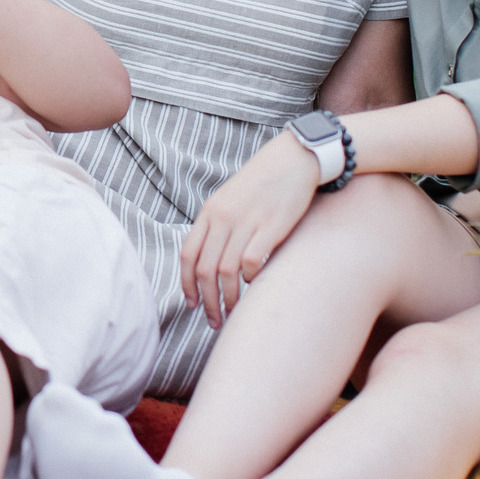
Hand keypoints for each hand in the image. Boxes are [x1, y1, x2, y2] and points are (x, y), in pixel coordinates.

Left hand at [179, 133, 318, 327]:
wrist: (293, 158)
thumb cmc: (262, 183)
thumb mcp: (229, 199)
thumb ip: (217, 226)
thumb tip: (208, 261)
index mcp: (210, 212)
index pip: (188, 255)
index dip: (186, 285)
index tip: (192, 305)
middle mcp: (223, 218)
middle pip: (205, 269)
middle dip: (207, 301)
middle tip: (214, 320)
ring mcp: (246, 222)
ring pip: (226, 271)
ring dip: (228, 297)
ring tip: (232, 311)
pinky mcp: (271, 226)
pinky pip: (251, 261)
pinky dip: (250, 279)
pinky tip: (254, 284)